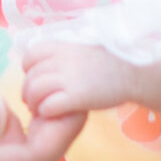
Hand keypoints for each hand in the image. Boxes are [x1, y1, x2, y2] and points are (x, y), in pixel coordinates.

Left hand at [20, 42, 152, 120]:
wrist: (132, 71)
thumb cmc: (110, 61)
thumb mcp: (82, 48)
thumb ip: (63, 54)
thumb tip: (46, 63)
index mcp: (61, 45)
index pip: (30, 57)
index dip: (28, 71)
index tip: (35, 80)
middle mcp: (61, 59)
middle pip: (30, 77)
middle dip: (27, 92)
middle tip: (32, 101)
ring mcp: (68, 77)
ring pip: (34, 92)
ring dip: (33, 104)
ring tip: (39, 110)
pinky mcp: (76, 97)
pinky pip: (48, 106)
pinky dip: (45, 112)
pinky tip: (52, 115)